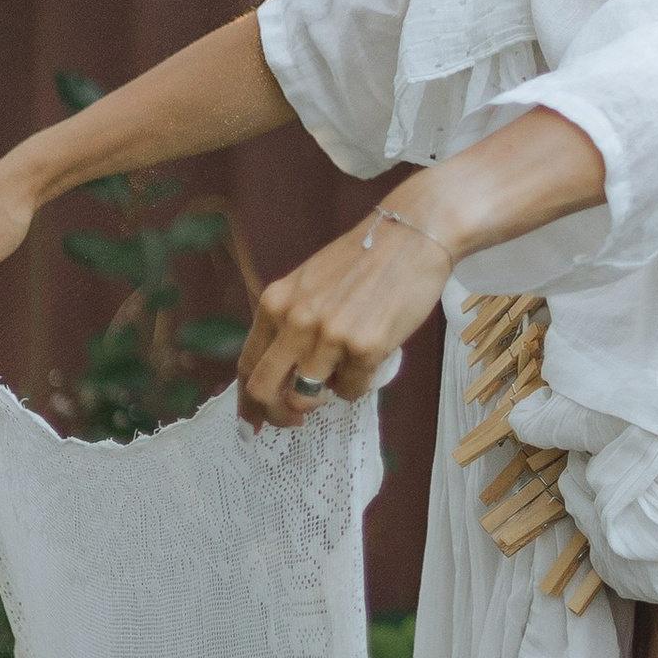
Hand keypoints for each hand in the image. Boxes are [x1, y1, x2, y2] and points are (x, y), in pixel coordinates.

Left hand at [236, 215, 448, 427]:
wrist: (411, 236)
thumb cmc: (363, 260)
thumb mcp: (309, 284)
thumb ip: (290, 322)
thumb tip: (281, 370)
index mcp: (276, 303)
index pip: (247, 364)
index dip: (247, 401)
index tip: (251, 421)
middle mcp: (296, 321)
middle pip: (264, 390)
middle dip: (276, 414)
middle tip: (294, 420)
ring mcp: (329, 336)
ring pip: (307, 398)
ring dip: (324, 397)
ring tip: (343, 374)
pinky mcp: (365, 348)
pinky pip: (352, 390)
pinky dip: (359, 385)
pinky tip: (370, 360)